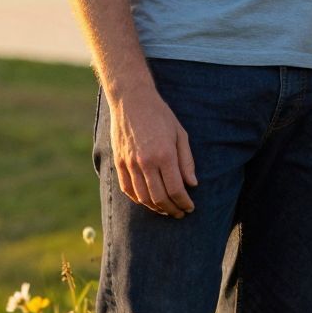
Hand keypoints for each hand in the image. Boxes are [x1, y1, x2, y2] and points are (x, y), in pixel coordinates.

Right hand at [108, 82, 197, 216]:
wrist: (131, 99)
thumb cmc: (160, 115)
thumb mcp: (180, 133)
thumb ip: (186, 161)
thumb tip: (192, 184)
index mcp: (164, 154)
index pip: (176, 189)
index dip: (184, 203)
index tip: (190, 207)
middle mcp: (146, 162)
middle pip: (160, 198)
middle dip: (172, 209)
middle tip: (180, 213)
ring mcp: (130, 163)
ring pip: (143, 197)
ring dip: (156, 208)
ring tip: (166, 209)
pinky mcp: (119, 162)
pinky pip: (127, 189)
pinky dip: (138, 200)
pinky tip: (148, 201)